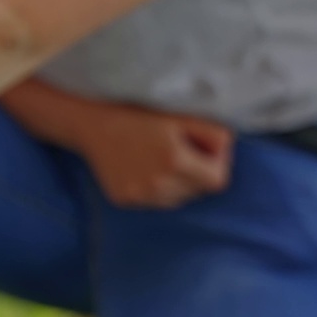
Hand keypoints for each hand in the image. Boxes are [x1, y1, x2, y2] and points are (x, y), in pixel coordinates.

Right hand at [73, 105, 233, 208]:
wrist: (91, 124)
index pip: (218, 181)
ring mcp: (139, 195)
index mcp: (174, 160)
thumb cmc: (138, 115)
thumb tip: (226, 154)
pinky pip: (154, 202)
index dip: (216, 164)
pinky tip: (142, 169)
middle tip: (179, 151)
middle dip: (196, 174)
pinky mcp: (124, 200)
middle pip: (197, 191)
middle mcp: (157, 184)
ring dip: (176, 184)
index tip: (203, 150)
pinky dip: (156, 189)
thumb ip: (214, 134)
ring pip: (177, 199)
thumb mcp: (180, 117)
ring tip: (159, 161)